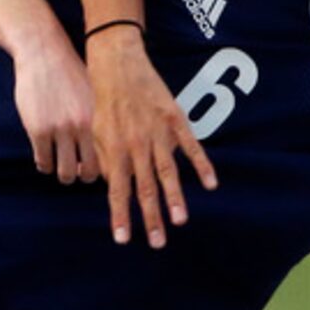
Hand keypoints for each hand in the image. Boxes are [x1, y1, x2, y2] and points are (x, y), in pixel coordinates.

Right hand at [11, 33, 97, 183]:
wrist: (43, 52)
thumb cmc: (69, 72)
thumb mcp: (94, 93)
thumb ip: (98, 119)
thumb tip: (110, 144)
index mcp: (99, 117)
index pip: (108, 157)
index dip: (103, 168)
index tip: (95, 166)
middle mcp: (82, 126)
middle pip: (88, 172)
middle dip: (82, 176)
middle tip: (76, 171)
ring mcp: (59, 129)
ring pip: (63, 171)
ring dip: (61, 173)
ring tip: (59, 165)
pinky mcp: (38, 130)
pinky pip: (43, 161)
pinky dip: (44, 163)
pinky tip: (44, 156)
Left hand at [87, 28, 216, 246]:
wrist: (119, 66)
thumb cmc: (105, 102)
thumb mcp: (97, 134)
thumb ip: (106, 162)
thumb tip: (113, 187)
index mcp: (115, 152)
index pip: (117, 192)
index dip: (121, 217)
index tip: (123, 239)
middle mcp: (137, 146)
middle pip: (145, 189)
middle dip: (151, 218)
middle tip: (158, 243)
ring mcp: (158, 134)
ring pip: (168, 173)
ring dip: (175, 199)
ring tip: (180, 221)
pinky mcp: (175, 121)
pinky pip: (191, 147)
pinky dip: (202, 165)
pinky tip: (211, 184)